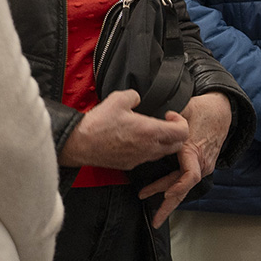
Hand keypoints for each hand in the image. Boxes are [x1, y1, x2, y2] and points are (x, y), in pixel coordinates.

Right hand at [59, 90, 187, 170]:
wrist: (78, 143)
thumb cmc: (97, 124)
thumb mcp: (119, 98)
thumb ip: (135, 95)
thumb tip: (137, 98)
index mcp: (150, 131)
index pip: (182, 132)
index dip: (181, 121)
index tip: (169, 115)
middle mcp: (148, 148)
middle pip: (177, 145)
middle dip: (176, 133)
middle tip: (165, 123)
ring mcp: (139, 158)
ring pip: (162, 153)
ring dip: (163, 142)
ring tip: (151, 131)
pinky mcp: (129, 164)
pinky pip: (147, 158)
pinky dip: (149, 149)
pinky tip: (138, 140)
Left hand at [138, 92, 232, 227]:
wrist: (221, 110)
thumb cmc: (202, 110)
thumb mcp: (186, 109)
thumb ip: (172, 117)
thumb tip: (161, 118)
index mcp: (193, 150)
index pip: (190, 176)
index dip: (178, 187)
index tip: (165, 196)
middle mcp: (200, 161)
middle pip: (184, 188)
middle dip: (168, 205)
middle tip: (154, 219)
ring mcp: (203, 165)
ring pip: (185, 186)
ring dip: (170, 199)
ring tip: (156, 212)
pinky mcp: (202, 165)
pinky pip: (188, 181)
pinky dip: (177, 190)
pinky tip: (166, 197)